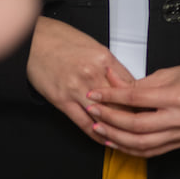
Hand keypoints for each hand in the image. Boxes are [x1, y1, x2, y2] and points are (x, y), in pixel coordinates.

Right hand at [27, 17, 135, 142]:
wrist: (33, 40)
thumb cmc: (61, 39)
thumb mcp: (93, 46)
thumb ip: (110, 66)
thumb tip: (124, 82)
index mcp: (103, 58)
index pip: (131, 86)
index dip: (140, 101)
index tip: (146, 109)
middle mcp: (92, 74)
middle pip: (121, 103)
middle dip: (133, 117)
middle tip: (143, 127)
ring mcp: (77, 89)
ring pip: (105, 116)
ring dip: (116, 129)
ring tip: (127, 138)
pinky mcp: (62, 100)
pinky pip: (84, 123)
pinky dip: (97, 134)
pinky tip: (104, 138)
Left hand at [86, 62, 179, 157]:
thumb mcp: (168, 73)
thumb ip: (139, 82)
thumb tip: (112, 83)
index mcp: (175, 96)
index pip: (135, 98)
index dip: (111, 97)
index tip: (95, 95)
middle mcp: (179, 118)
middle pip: (136, 125)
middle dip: (110, 120)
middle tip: (92, 112)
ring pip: (142, 144)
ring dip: (116, 138)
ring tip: (99, 129)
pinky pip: (151, 152)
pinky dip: (131, 149)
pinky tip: (116, 142)